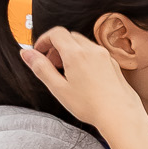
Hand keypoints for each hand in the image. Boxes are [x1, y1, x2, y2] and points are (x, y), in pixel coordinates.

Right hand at [22, 27, 147, 139]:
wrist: (121, 115)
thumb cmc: (90, 105)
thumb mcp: (58, 88)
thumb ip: (41, 68)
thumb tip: (26, 54)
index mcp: (77, 53)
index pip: (56, 33)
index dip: (43, 40)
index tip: (38, 52)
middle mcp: (93, 50)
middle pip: (69, 36)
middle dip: (56, 46)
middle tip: (50, 63)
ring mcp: (106, 56)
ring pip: (83, 43)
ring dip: (69, 51)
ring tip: (65, 72)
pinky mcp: (114, 64)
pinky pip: (94, 52)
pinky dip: (83, 56)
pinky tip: (81, 76)